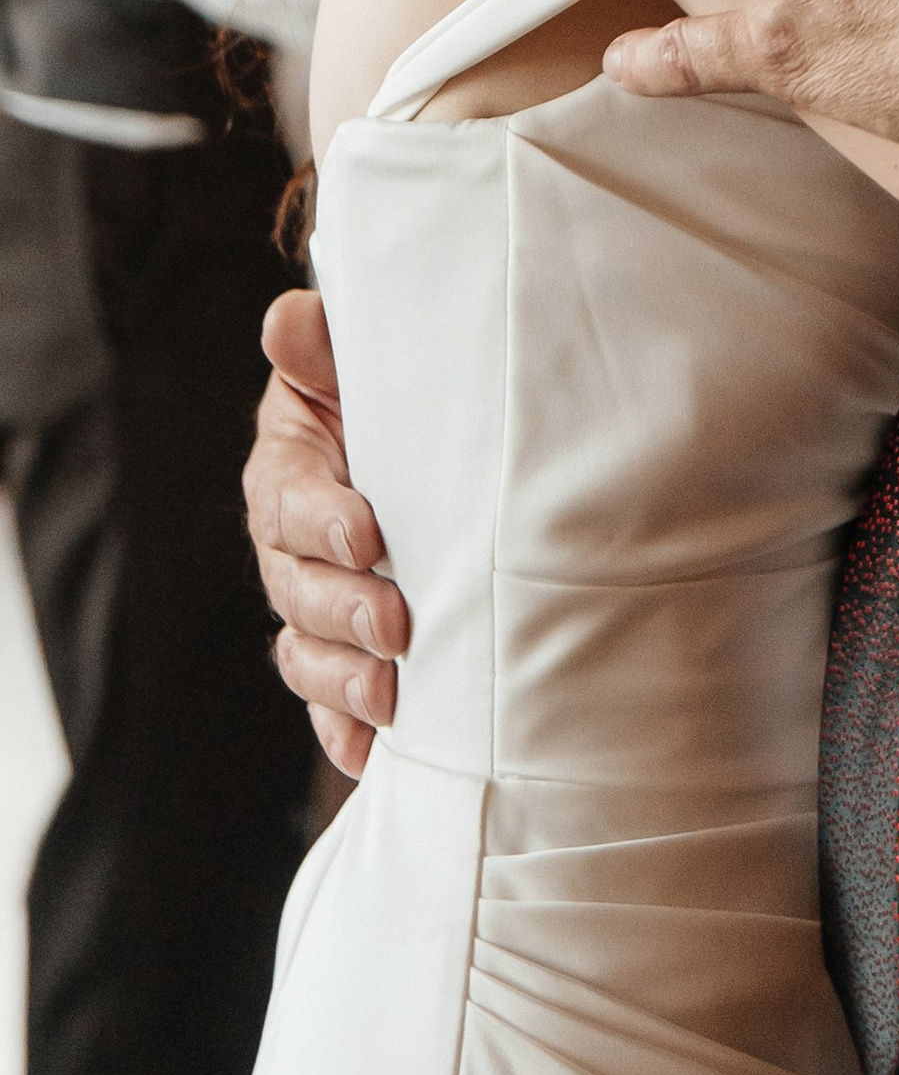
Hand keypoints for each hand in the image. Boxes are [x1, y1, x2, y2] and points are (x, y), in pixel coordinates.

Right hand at [244, 288, 405, 776]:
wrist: (434, 445)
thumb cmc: (397, 399)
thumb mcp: (361, 367)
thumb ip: (325, 350)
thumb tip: (289, 318)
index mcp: (289, 469)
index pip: (288, 499)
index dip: (322, 520)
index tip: (367, 535)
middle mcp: (289, 545)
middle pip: (296, 589)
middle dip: (343, 611)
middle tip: (396, 626)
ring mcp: (313, 606)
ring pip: (306, 653)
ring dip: (343, 681)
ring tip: (391, 695)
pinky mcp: (342, 654)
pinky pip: (329, 706)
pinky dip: (346, 732)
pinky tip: (376, 755)